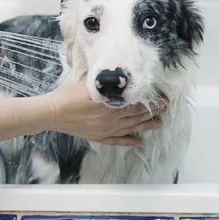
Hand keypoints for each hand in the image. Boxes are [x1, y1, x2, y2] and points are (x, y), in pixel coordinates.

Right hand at [45, 81, 165, 145]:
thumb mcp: (88, 83)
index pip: (136, 104)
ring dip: (146, 126)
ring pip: (131, 128)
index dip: (150, 102)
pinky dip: (130, 141)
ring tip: (159, 124)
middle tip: (165, 108)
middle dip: (152, 111)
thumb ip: (104, 82)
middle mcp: (111, 119)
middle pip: (136, 116)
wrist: (53, 112)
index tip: (162, 99)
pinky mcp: (99, 137)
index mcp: (110, 105)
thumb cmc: (68, 95)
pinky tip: (139, 143)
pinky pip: (118, 141)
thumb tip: (114, 76)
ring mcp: (106, 130)